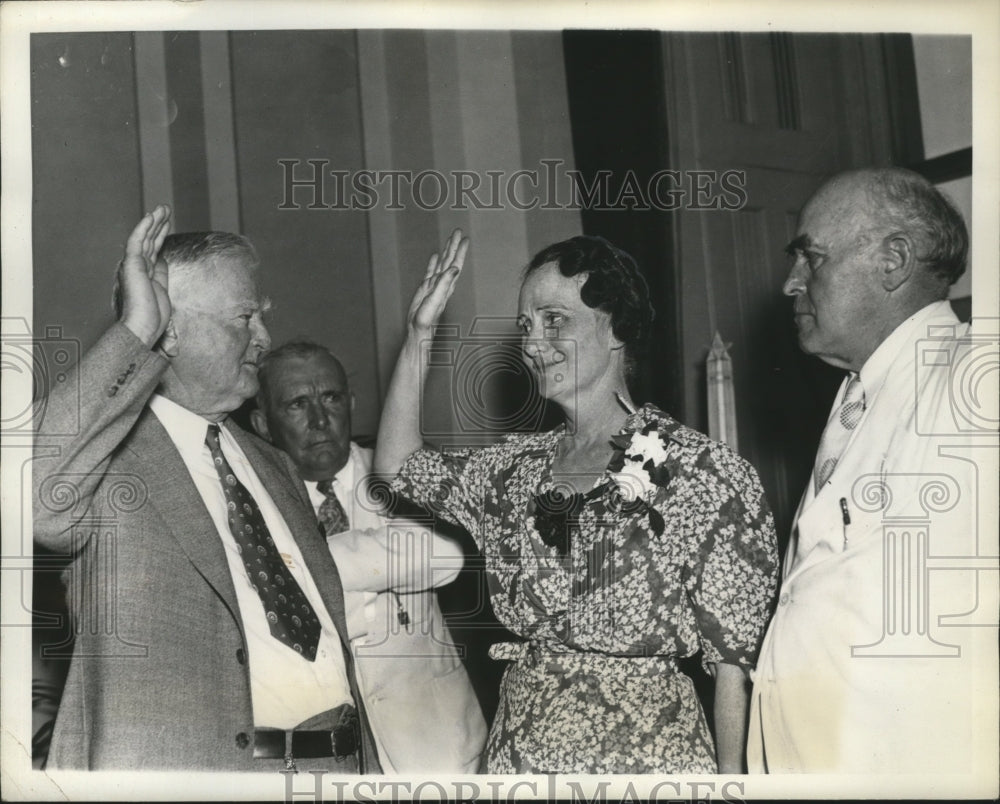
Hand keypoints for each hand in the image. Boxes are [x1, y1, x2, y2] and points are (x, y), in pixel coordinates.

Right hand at [116, 205, 174, 352]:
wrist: (143, 327)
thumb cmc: (153, 317)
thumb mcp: (162, 290)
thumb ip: (162, 274)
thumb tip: (163, 260)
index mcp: (145, 274)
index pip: (153, 250)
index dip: (160, 235)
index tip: (167, 224)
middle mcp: (138, 267)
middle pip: (149, 241)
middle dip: (158, 224)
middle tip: (166, 210)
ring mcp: (133, 265)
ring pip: (144, 237)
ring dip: (154, 221)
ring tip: (163, 208)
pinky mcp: (131, 264)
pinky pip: (136, 242)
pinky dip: (143, 228)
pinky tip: (151, 216)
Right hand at [406, 228, 467, 335]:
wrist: (418, 330)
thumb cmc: (427, 320)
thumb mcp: (435, 300)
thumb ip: (445, 284)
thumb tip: (455, 269)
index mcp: (446, 285)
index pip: (455, 263)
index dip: (460, 251)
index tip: (464, 238)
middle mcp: (442, 283)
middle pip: (450, 260)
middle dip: (454, 246)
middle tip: (457, 232)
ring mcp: (434, 285)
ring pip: (441, 263)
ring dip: (446, 251)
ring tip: (449, 240)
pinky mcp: (426, 289)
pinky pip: (431, 271)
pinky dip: (433, 262)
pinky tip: (435, 256)